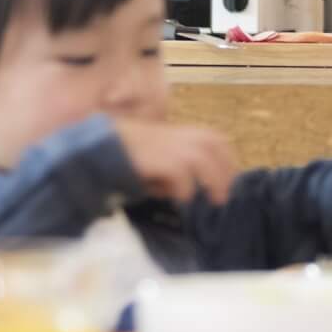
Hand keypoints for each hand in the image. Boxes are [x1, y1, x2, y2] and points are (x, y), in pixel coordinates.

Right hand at [113, 119, 239, 206]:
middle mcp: (179, 135)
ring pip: (203, 159)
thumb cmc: (126, 153)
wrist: (100, 145)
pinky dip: (185, 189)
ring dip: (214, 180)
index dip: (227, 158)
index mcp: (180, 132)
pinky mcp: (159, 159)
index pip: (215, 139)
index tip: (230, 178)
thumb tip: (182, 191)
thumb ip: (172, 170)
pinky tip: (181, 199)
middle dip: (226, 170)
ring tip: (215, 200)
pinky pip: (181, 174)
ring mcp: (169, 145)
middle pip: (216, 145)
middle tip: (224, 195)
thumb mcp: (155, 158)